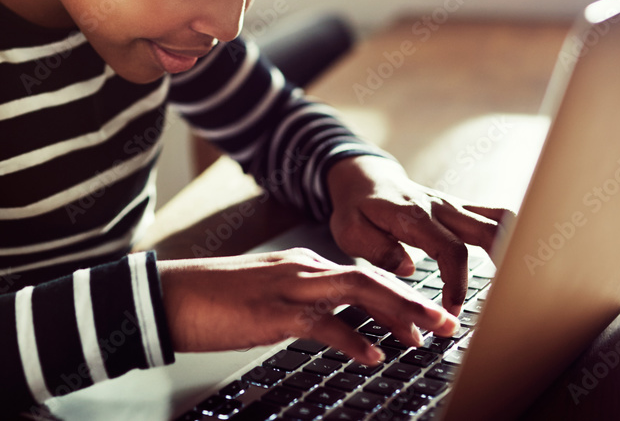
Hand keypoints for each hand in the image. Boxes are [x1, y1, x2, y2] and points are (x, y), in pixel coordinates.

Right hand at [157, 248, 459, 363]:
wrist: (173, 294)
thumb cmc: (216, 299)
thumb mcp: (268, 297)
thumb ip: (303, 304)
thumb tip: (334, 323)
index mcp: (304, 265)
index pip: (362, 276)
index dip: (398, 295)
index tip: (424, 316)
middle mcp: (304, 269)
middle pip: (370, 279)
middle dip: (411, 300)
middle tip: (445, 321)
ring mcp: (291, 287)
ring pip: (357, 292)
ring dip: (396, 312)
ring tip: (426, 333)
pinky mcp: (275, 311)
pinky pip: (323, 324)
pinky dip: (351, 338)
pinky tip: (372, 354)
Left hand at [326, 155, 511, 314]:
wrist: (363, 177)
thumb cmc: (356, 208)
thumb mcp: (349, 230)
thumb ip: (376, 249)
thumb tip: (408, 268)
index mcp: (415, 216)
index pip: (452, 250)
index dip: (458, 283)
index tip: (452, 310)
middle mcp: (441, 207)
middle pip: (489, 229)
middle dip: (506, 262)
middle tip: (510, 296)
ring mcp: (453, 206)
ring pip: (499, 217)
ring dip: (516, 243)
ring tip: (521, 278)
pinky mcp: (459, 209)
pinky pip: (493, 217)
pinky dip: (509, 236)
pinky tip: (514, 261)